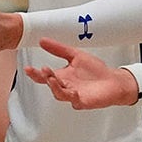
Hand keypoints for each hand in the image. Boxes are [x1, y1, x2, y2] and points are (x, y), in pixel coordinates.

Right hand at [23, 38, 139, 109]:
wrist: (114, 80)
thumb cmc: (96, 70)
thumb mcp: (75, 55)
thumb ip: (59, 49)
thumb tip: (42, 40)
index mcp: (62, 76)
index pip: (45, 75)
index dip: (35, 73)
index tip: (27, 68)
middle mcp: (65, 86)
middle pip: (50, 84)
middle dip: (44, 78)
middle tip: (41, 71)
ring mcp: (73, 95)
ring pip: (59, 93)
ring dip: (55, 86)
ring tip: (52, 78)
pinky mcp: (83, 101)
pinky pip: (74, 101)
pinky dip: (71, 95)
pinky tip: (72, 90)